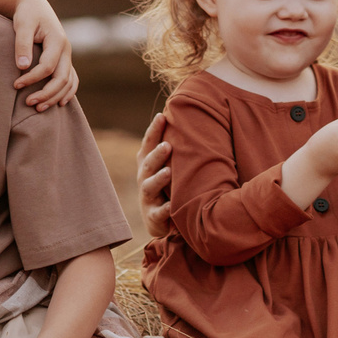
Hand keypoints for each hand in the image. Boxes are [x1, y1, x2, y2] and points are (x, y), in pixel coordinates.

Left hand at [8, 0, 78, 110]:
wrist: (35, 5)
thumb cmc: (27, 15)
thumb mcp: (23, 25)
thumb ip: (22, 44)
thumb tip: (22, 67)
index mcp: (57, 40)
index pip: (48, 66)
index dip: (32, 78)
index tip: (15, 85)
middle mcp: (66, 49)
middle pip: (62, 78)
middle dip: (46, 93)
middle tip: (28, 103)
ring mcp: (67, 56)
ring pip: (69, 82)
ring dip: (55, 97)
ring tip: (38, 108)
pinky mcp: (64, 59)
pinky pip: (71, 79)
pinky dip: (68, 92)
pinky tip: (59, 103)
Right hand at [138, 111, 172, 239]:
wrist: (159, 221)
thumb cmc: (167, 187)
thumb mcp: (168, 166)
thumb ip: (173, 147)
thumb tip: (193, 117)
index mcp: (148, 164)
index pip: (148, 144)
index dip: (154, 131)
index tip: (162, 116)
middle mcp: (145, 178)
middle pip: (147, 164)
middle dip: (156, 155)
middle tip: (167, 145)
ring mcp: (147, 198)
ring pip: (149, 186)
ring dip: (158, 179)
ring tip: (168, 172)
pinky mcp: (153, 217)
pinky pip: (158, 214)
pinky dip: (164, 210)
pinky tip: (171, 206)